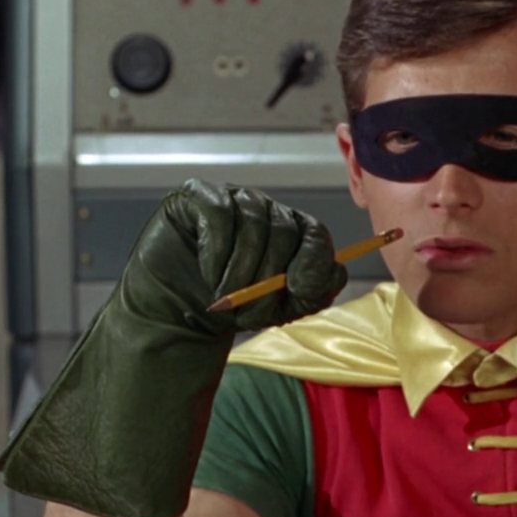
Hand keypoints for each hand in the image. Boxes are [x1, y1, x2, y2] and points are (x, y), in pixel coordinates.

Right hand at [0, 180, 346, 516]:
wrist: (177, 318)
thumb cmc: (231, 310)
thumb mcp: (281, 308)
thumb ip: (315, 290)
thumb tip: (340, 270)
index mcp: (292, 231)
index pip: (316, 234)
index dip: (312, 260)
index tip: (296, 289)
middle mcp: (265, 210)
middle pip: (285, 228)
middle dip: (269, 274)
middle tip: (248, 305)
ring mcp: (231, 200)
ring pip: (253, 220)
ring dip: (240, 266)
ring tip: (224, 294)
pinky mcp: (197, 198)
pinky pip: (219, 212)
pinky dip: (217, 246)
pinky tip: (207, 270)